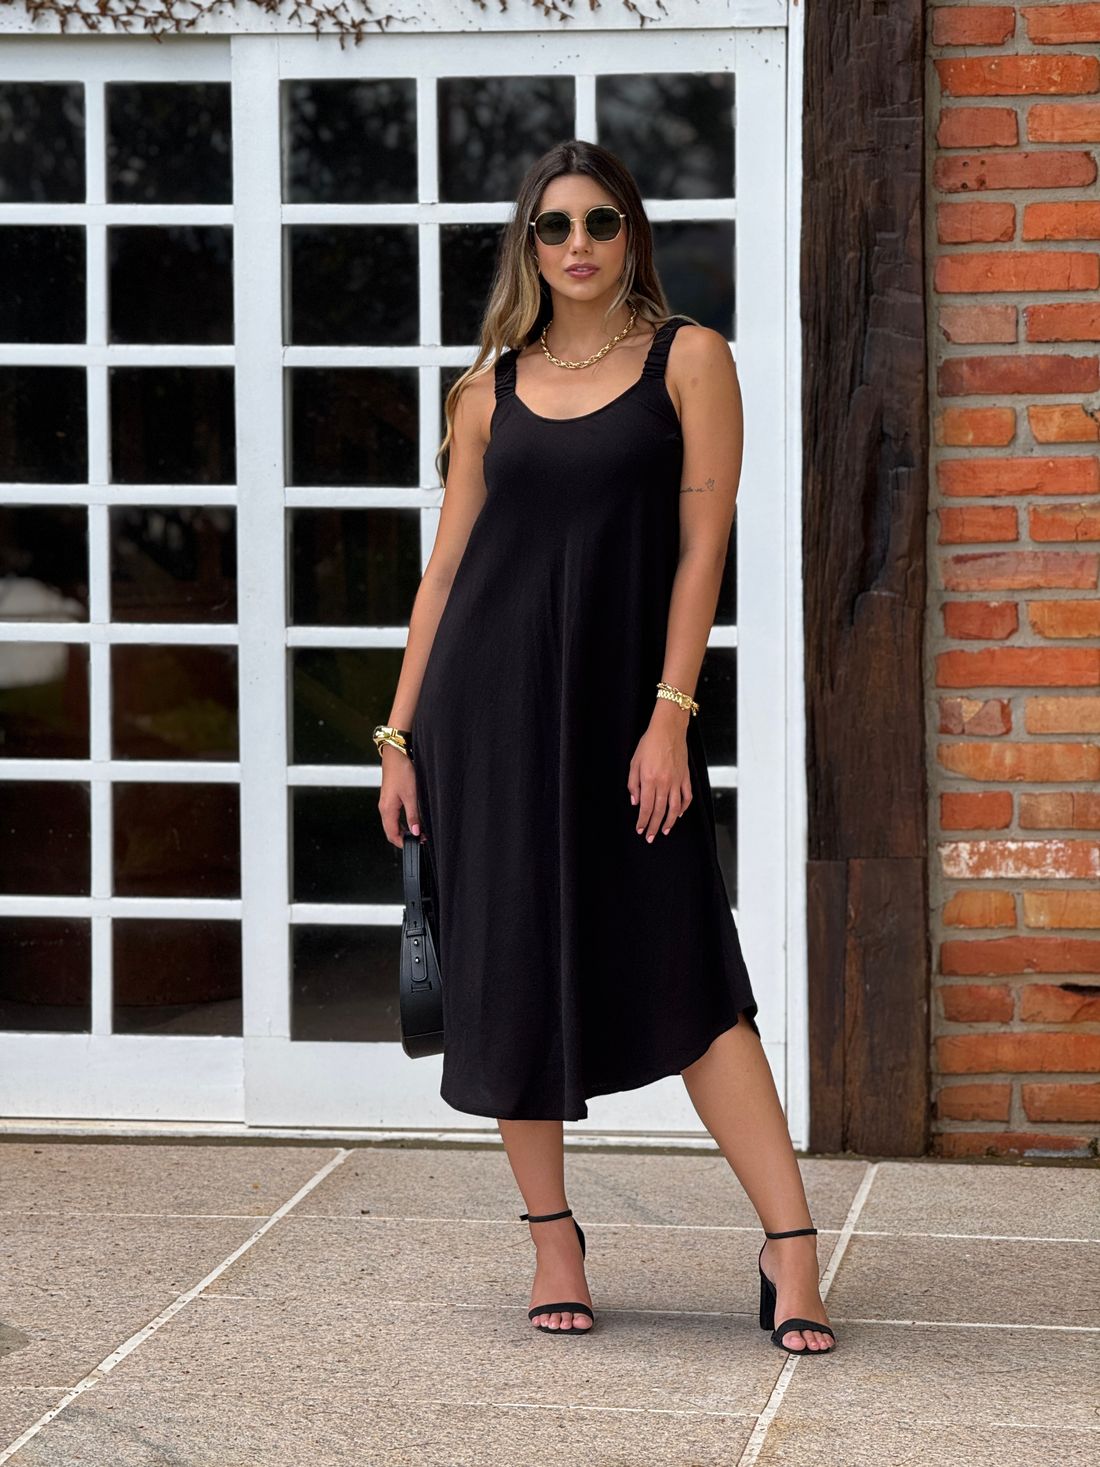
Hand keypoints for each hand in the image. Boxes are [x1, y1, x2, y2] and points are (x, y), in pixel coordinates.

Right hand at [377, 743, 425, 848]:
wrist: (396, 754)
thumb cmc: (402, 771)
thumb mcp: (411, 795)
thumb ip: (413, 816)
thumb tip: (416, 832)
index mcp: (387, 810)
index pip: (391, 834)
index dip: (403, 843)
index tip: (416, 845)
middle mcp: (384, 808)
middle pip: (390, 831)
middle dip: (404, 838)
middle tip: (419, 840)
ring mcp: (386, 803)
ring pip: (392, 824)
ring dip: (403, 830)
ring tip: (418, 831)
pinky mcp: (389, 798)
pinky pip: (393, 815)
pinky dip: (401, 822)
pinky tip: (412, 820)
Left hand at [627, 710, 692, 841]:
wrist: (668, 730)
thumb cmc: (649, 744)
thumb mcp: (634, 762)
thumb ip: (633, 784)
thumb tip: (635, 802)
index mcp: (649, 780)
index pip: (646, 807)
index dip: (643, 821)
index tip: (640, 830)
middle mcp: (664, 783)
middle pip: (659, 811)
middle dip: (654, 826)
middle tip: (650, 837)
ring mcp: (677, 781)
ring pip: (674, 808)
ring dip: (669, 822)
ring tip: (664, 831)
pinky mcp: (685, 777)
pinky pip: (686, 797)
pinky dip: (684, 808)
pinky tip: (679, 814)